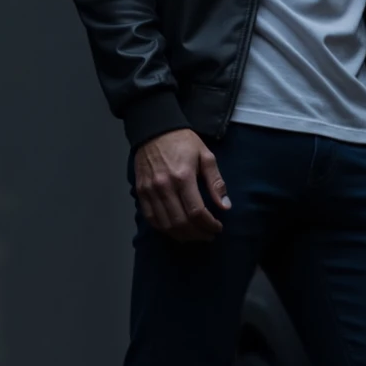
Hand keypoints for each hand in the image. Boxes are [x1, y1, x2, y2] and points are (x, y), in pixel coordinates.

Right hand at [132, 127, 228, 241]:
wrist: (154, 130)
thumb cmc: (183, 141)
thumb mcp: (206, 156)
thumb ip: (216, 182)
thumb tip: (225, 206)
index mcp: (183, 177)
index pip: (196, 211)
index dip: (209, 224)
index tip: (218, 228)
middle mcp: (164, 186)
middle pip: (180, 222)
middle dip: (197, 234)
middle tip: (208, 235)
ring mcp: (149, 190)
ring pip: (164, 224)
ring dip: (181, 235)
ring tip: (195, 236)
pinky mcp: (140, 191)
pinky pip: (150, 218)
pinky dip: (163, 228)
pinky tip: (175, 230)